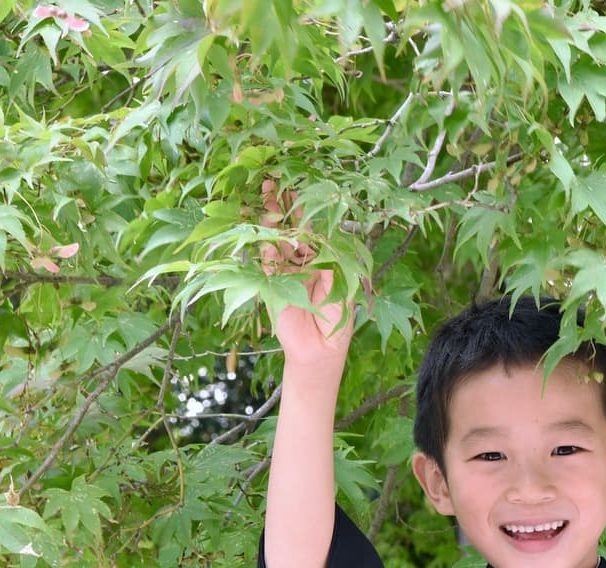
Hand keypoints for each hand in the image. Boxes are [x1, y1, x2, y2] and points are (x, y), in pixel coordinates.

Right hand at [260, 180, 353, 366]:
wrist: (319, 349)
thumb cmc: (337, 320)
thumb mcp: (342, 285)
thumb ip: (331, 260)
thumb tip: (323, 232)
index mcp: (322, 259)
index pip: (312, 228)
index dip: (305, 208)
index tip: (299, 185)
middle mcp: (302, 261)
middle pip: (291, 227)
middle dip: (282, 204)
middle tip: (273, 179)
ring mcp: (285, 270)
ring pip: (276, 238)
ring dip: (270, 216)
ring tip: (265, 191)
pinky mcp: (270, 283)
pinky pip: (266, 258)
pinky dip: (265, 241)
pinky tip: (264, 222)